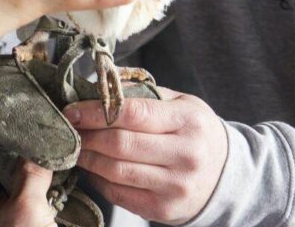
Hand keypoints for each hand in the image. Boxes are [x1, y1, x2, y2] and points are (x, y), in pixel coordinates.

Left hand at [63, 89, 228, 224]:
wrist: (226, 175)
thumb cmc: (194, 131)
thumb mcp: (181, 103)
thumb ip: (143, 94)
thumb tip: (99, 86)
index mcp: (188, 120)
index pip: (133, 113)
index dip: (95, 111)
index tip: (71, 110)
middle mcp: (185, 155)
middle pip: (120, 144)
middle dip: (87, 135)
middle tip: (68, 129)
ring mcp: (176, 186)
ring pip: (117, 171)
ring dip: (88, 159)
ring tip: (76, 147)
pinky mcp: (164, 209)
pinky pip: (120, 194)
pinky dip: (99, 180)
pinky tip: (92, 168)